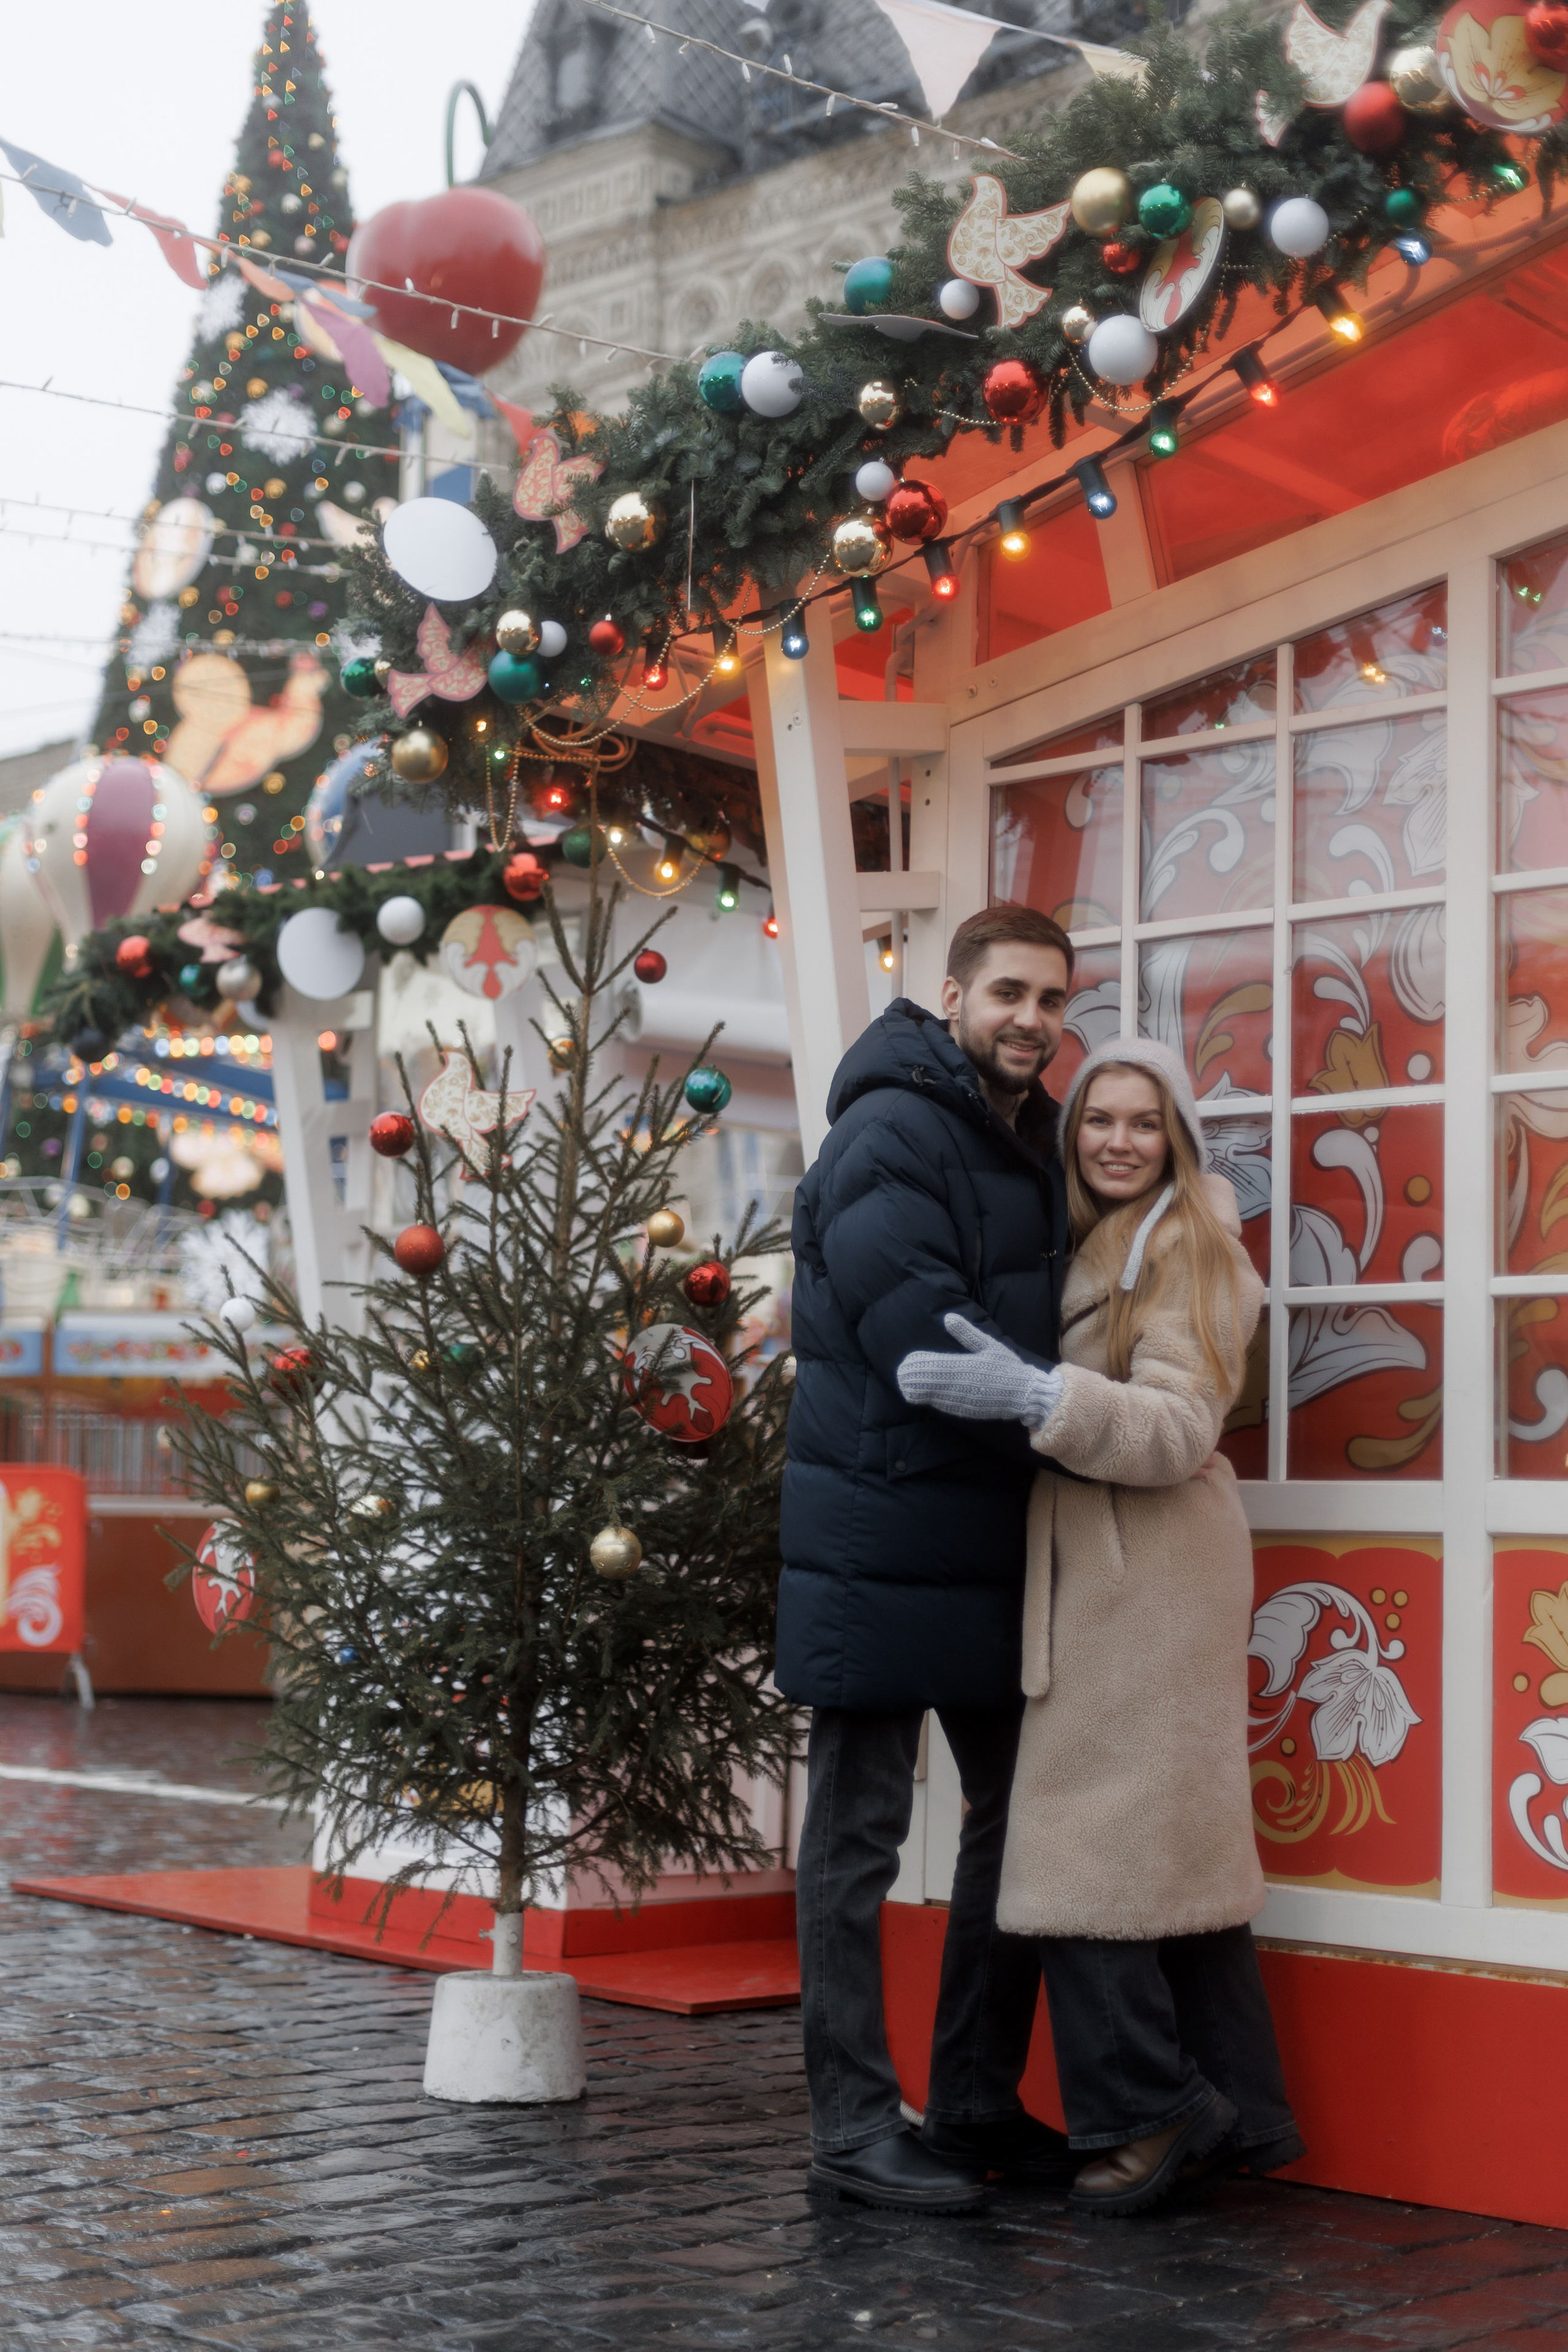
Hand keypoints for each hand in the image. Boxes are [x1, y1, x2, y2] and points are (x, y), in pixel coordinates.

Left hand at [896, 1313, 1061, 1429]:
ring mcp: (965, 1399)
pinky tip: (924, 1397)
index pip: (937, 1365)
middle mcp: (963, 1384)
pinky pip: (946, 1406)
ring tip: (906, 1386)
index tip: (907, 1361)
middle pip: (932, 1382)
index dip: (921, 1365)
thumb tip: (948, 1318)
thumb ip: (967, 1333)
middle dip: (916, 1379)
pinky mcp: (967, 1411)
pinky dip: (933, 1401)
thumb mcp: (989, 1345)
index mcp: (968, 1365)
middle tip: (901, 1374)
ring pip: (936, 1396)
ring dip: (920, 1391)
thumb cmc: (1008, 1367)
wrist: (1025, 1394)